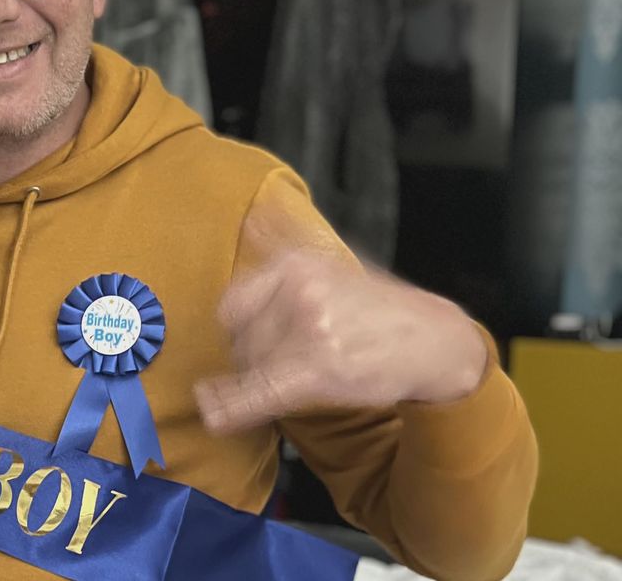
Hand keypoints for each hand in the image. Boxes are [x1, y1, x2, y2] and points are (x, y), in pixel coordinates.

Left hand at [194, 252, 487, 434]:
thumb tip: (248, 230)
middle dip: (252, 358)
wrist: (434, 342)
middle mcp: (298, 290)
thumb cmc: (377, 312)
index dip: (239, 330)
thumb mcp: (330, 272)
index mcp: (295, 264)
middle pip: (239, 337)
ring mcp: (308, 329)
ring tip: (297, 379)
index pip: (233, 304)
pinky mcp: (317, 369)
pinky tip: (214, 418)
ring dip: (260, 381)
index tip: (248, 342)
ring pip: (250, 366)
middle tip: (284, 367)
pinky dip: (230, 410)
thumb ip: (286, 267)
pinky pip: (258, 393)